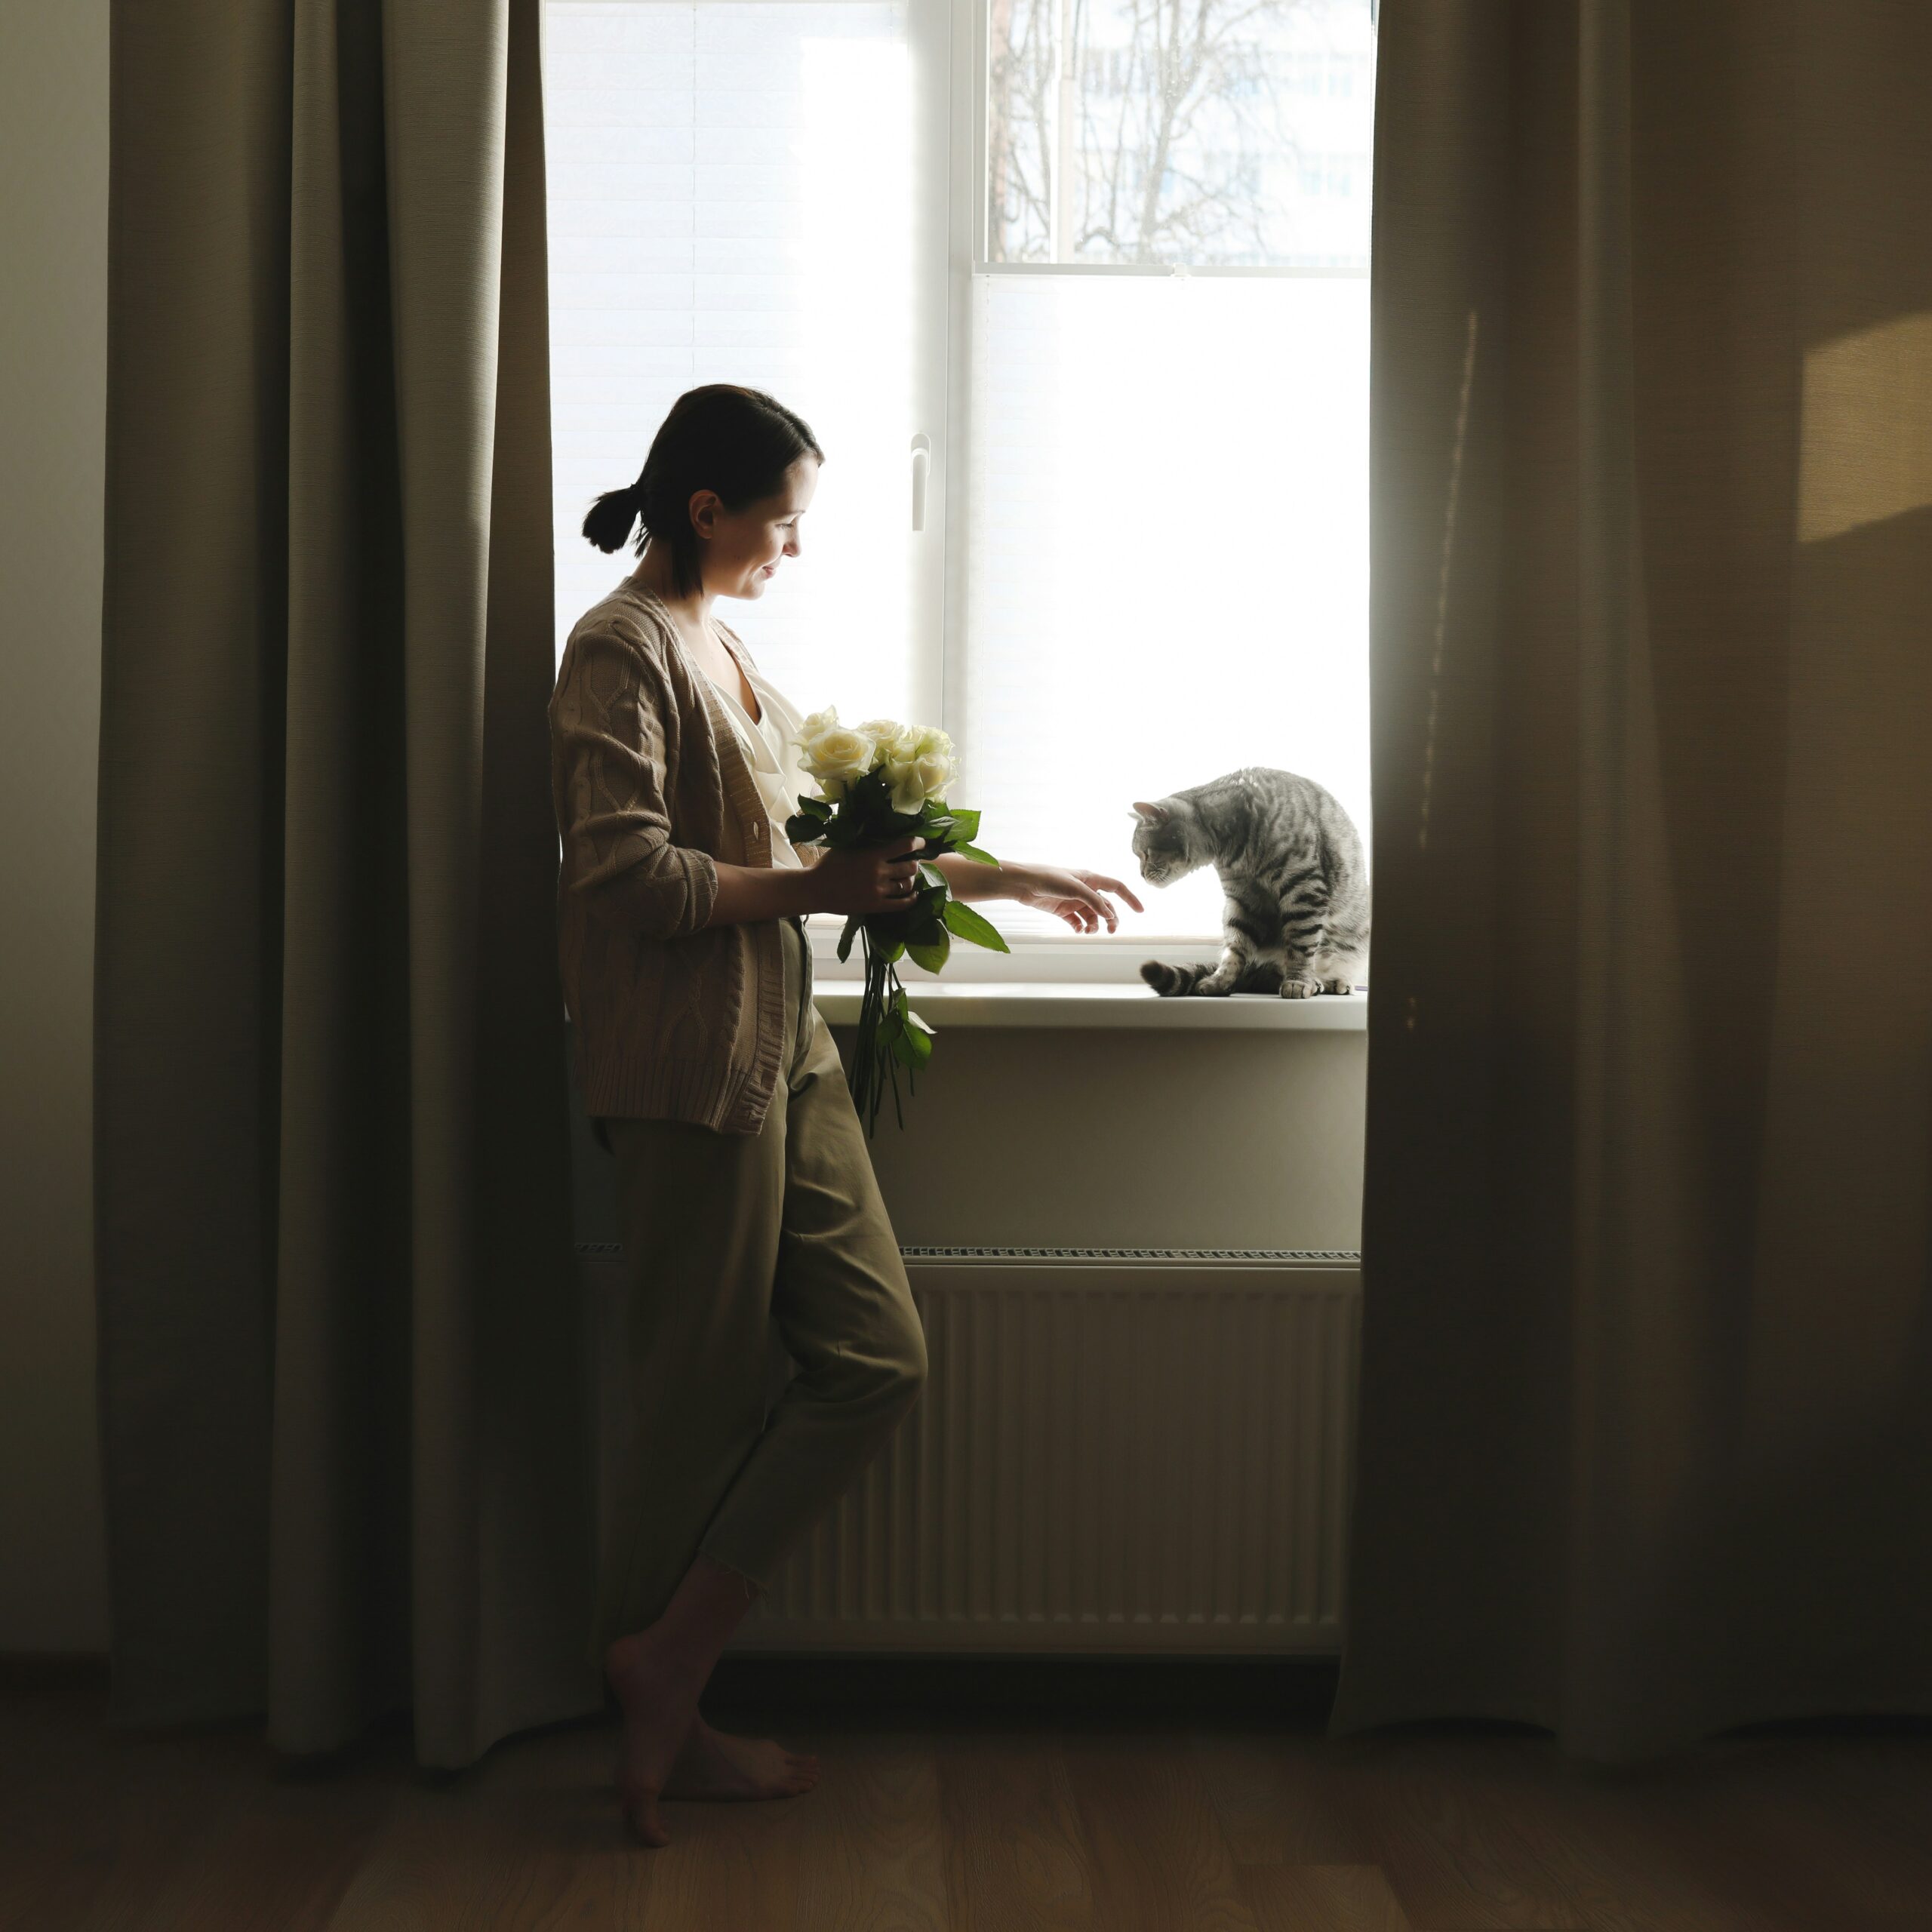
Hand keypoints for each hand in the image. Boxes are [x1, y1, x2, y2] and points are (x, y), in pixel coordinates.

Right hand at [808, 837, 926, 915]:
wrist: (815, 889)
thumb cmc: (828, 865)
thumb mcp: (846, 845)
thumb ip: (865, 840)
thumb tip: (879, 828)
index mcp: (873, 855)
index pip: (904, 846)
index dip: (918, 843)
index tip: (922, 842)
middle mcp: (879, 873)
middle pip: (910, 867)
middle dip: (914, 863)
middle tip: (912, 861)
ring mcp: (879, 891)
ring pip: (907, 885)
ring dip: (911, 879)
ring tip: (909, 876)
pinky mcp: (876, 906)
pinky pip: (901, 904)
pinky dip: (911, 899)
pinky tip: (913, 895)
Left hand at [1009, 865, 1144, 933]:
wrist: (1024, 884)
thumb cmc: (1049, 879)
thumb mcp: (1075, 888)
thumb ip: (1093, 901)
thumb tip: (1109, 914)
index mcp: (1091, 879)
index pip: (1116, 887)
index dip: (1130, 898)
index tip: (1140, 911)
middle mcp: (1085, 890)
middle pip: (1106, 907)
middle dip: (1111, 919)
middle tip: (1111, 931)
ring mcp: (1074, 901)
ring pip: (1092, 917)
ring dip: (1094, 925)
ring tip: (1088, 932)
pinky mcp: (1063, 910)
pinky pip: (1078, 922)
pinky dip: (1080, 928)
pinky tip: (1077, 931)